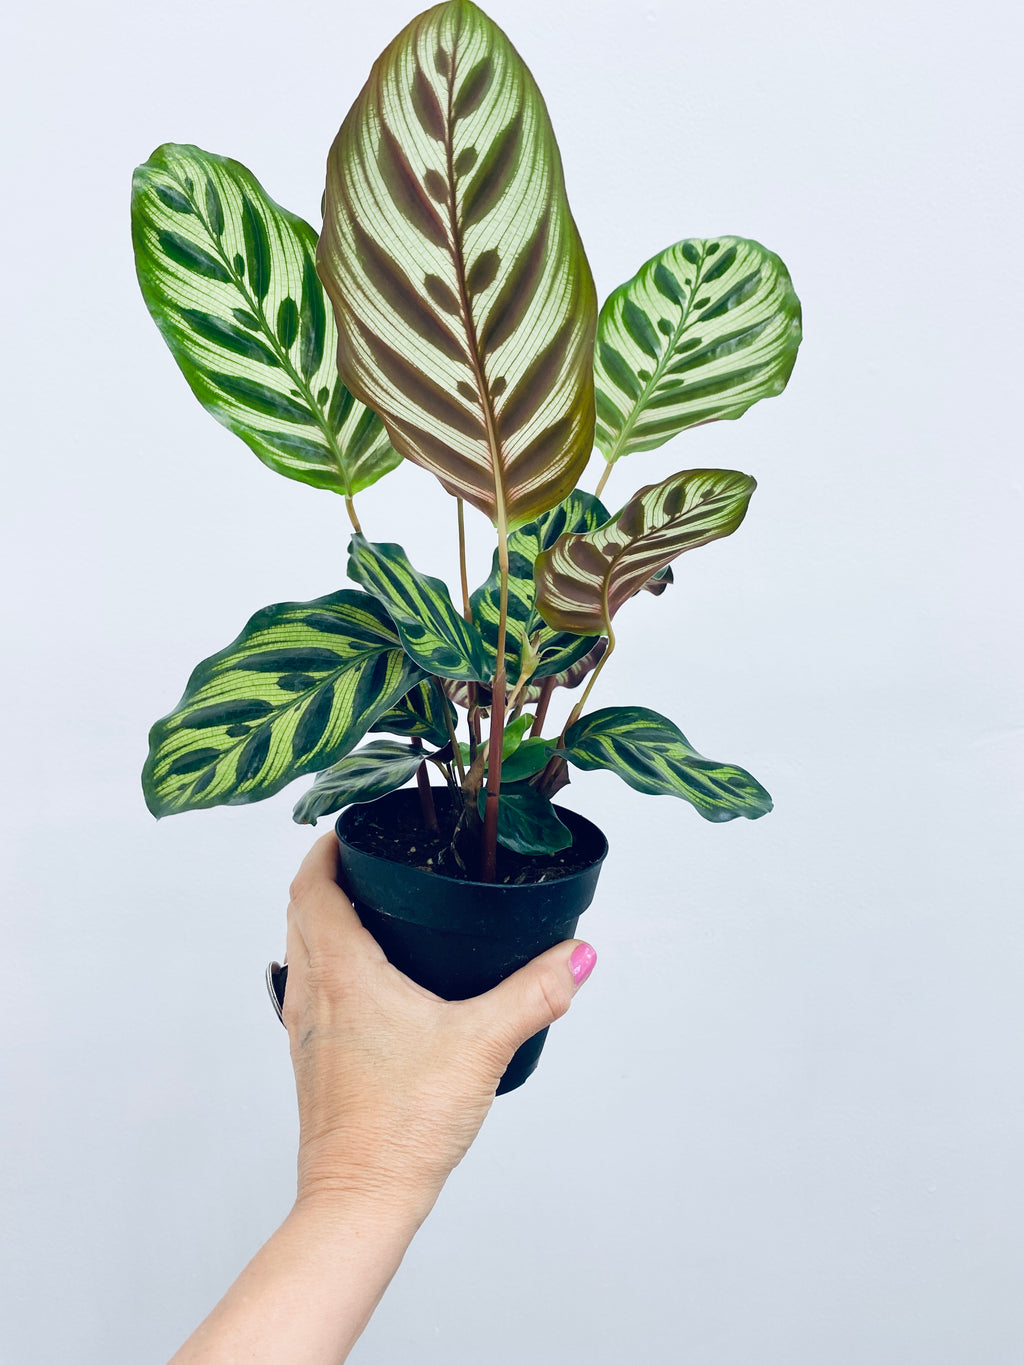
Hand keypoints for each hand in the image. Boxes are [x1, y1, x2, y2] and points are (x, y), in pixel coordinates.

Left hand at [283, 832, 597, 1218]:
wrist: (361, 1199)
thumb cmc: (403, 1124)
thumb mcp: (483, 1045)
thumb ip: (535, 993)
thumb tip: (576, 955)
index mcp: (341, 972)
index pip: (310, 888)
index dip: (323, 850)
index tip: (348, 828)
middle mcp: (312, 993)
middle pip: (300, 913)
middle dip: (327, 878)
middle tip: (368, 859)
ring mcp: (306, 1029)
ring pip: (300, 951)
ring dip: (324, 921)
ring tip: (372, 909)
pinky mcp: (314, 1060)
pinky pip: (311, 989)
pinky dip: (330, 964)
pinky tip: (373, 983)